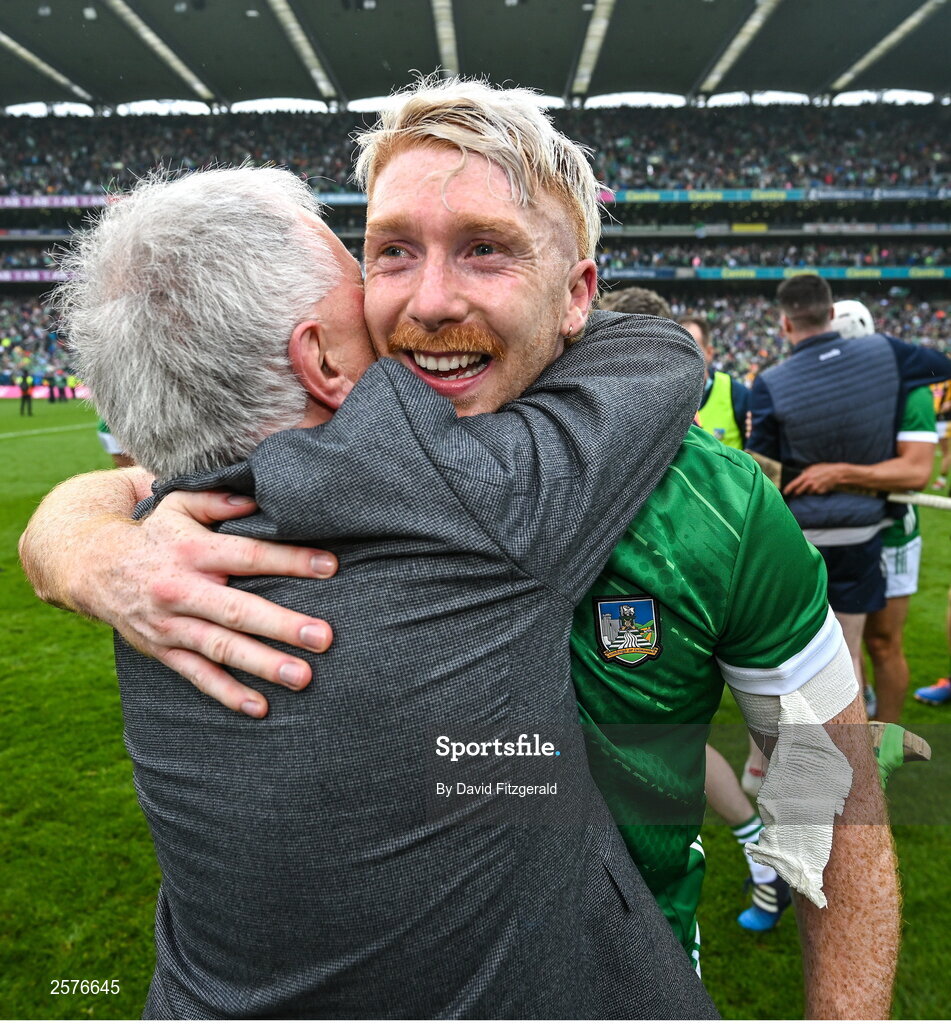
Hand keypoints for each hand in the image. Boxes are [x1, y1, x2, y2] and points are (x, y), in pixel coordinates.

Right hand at [80, 489, 336, 716]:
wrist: (94, 567)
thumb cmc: (156, 533)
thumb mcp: (179, 504)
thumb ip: (219, 500)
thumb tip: (258, 500)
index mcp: (194, 550)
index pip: (249, 555)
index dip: (290, 560)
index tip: (330, 567)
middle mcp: (183, 589)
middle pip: (238, 610)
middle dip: (282, 625)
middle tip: (323, 637)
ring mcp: (172, 624)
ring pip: (221, 648)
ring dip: (262, 665)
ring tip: (302, 677)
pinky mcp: (164, 650)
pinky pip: (197, 676)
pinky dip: (227, 694)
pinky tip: (260, 708)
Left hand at [783, 463, 844, 496]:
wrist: (837, 473)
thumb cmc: (825, 469)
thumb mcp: (813, 468)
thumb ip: (806, 472)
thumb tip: (800, 475)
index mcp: (806, 475)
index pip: (794, 484)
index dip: (788, 489)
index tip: (785, 492)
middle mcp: (809, 482)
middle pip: (799, 491)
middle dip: (797, 492)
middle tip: (796, 493)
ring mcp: (815, 488)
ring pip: (808, 492)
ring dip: (809, 490)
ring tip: (815, 484)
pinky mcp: (820, 492)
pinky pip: (815, 493)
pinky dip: (816, 491)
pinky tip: (821, 485)